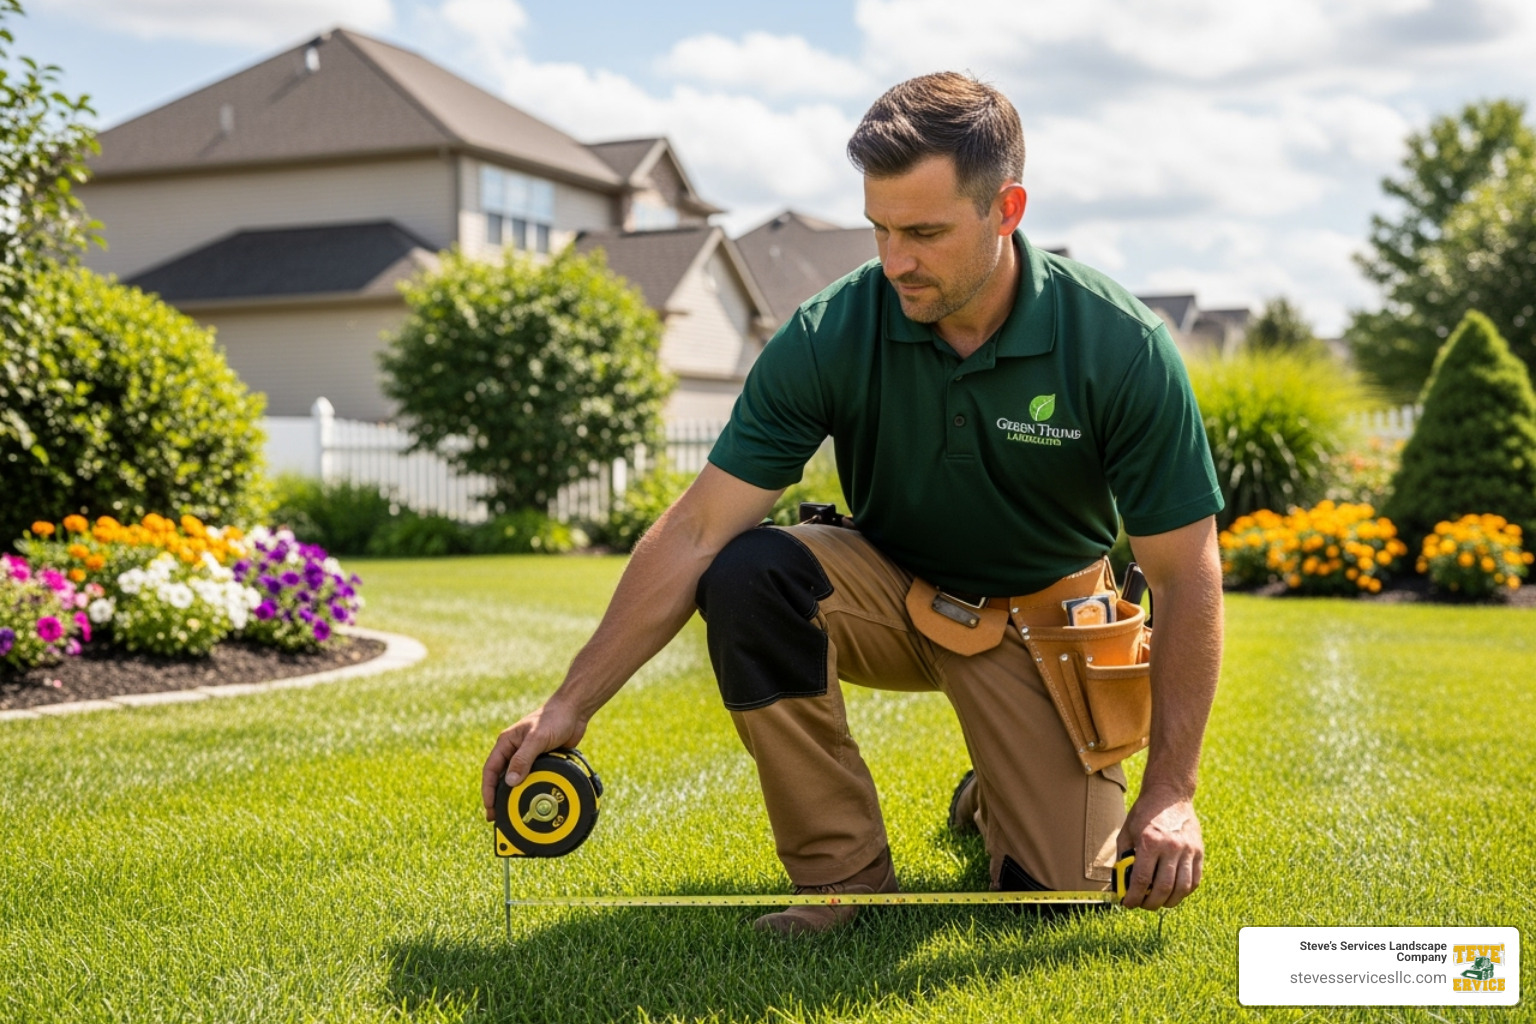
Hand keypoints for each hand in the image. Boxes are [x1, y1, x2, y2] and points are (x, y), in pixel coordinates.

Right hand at [481, 700, 587, 819]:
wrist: (574, 712)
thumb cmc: (553, 719)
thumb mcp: (537, 738)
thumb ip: (523, 759)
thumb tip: (511, 782)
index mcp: (506, 743)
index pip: (491, 769)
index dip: (488, 790)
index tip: (490, 807)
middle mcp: (514, 751)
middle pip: (501, 778)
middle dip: (498, 797)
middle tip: (498, 817)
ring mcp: (527, 756)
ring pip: (516, 780)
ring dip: (514, 795)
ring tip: (513, 813)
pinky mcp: (541, 761)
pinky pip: (532, 778)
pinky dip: (530, 789)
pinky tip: (532, 800)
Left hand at [1116, 787, 1202, 909]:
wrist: (1170, 794)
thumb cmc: (1144, 813)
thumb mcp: (1127, 832)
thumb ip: (1124, 857)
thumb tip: (1121, 883)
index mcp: (1150, 842)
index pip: (1142, 880)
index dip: (1134, 897)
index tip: (1128, 904)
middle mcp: (1171, 847)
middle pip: (1163, 888)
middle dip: (1151, 903)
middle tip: (1143, 905)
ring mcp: (1188, 850)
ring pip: (1182, 888)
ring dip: (1169, 901)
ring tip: (1159, 902)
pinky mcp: (1199, 852)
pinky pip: (1195, 880)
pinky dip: (1184, 892)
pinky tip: (1174, 892)